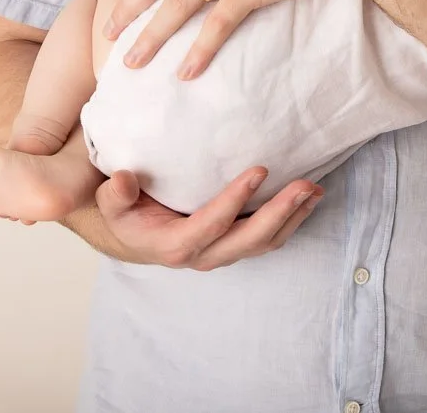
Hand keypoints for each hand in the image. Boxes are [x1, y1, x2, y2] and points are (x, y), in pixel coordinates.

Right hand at [93, 166, 322, 269]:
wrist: (135, 235)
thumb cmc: (126, 214)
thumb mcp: (111, 203)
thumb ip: (116, 193)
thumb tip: (124, 179)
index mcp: (174, 245)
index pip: (211, 225)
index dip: (235, 201)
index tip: (259, 171)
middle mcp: (204, 256)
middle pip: (249, 239)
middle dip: (281, 213)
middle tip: (305, 185)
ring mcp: (223, 253)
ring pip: (264, 243)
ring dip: (293, 217)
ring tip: (315, 190)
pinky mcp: (235, 245)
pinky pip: (268, 239)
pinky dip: (290, 221)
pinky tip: (307, 200)